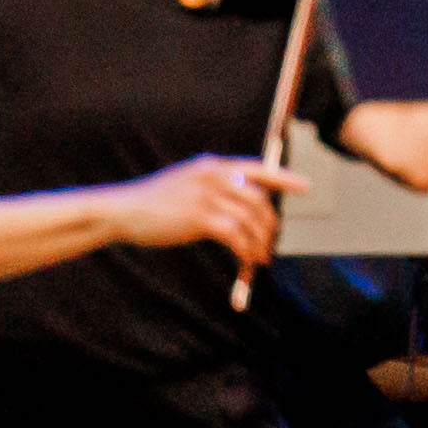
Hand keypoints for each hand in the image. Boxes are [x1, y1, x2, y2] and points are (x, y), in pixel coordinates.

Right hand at [110, 155, 290, 272]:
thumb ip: (213, 188)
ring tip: (259, 258)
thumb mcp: (186, 185)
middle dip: (270, 224)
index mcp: (212, 166)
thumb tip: (244, 208)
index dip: (284, 178)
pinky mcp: (199, 217)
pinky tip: (248, 261)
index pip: (257, 168)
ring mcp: (206, 195)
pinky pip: (236, 235)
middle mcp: (213, 176)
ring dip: (260, 242)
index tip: (305, 186)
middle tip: (271, 244)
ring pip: (250, 219)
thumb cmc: (153, 203)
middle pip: (259, 199)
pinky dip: (246, 250)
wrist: (122, 210)